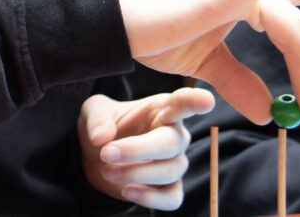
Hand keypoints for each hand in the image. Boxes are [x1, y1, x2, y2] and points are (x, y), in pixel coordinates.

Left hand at [78, 87, 214, 209]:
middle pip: (170, 143)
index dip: (195, 101)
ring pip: (168, 172)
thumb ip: (98, 119)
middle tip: (106, 153)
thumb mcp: (93, 111)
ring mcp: (175, 162)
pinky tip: (127, 191)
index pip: (182, 103)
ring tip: (107, 170)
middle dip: (137, 150)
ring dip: (135, 173)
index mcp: (162, 108)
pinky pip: (171, 198)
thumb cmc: (104, 125)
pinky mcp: (170, 188)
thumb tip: (101, 139)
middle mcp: (175, 134)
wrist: (97, 155)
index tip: (206, 100)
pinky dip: (150, 198)